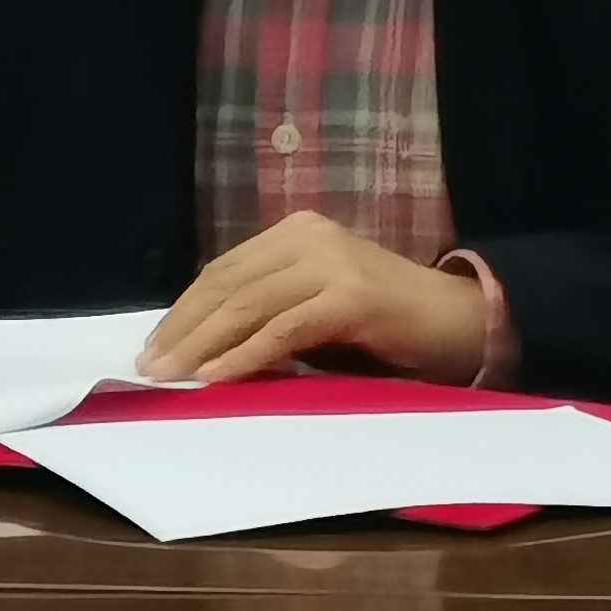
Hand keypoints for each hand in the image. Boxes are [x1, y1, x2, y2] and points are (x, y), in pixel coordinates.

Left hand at [136, 211, 489, 387]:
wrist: (461, 323)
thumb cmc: (387, 325)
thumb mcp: (317, 309)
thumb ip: (271, 313)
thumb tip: (204, 346)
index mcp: (294, 233)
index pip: (224, 270)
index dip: (185, 309)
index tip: (153, 345)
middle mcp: (307, 236)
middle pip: (227, 282)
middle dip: (184, 327)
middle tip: (149, 367)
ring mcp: (329, 261)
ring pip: (248, 303)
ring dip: (204, 344)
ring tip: (172, 376)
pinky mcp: (350, 295)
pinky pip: (284, 328)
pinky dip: (246, 355)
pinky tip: (218, 377)